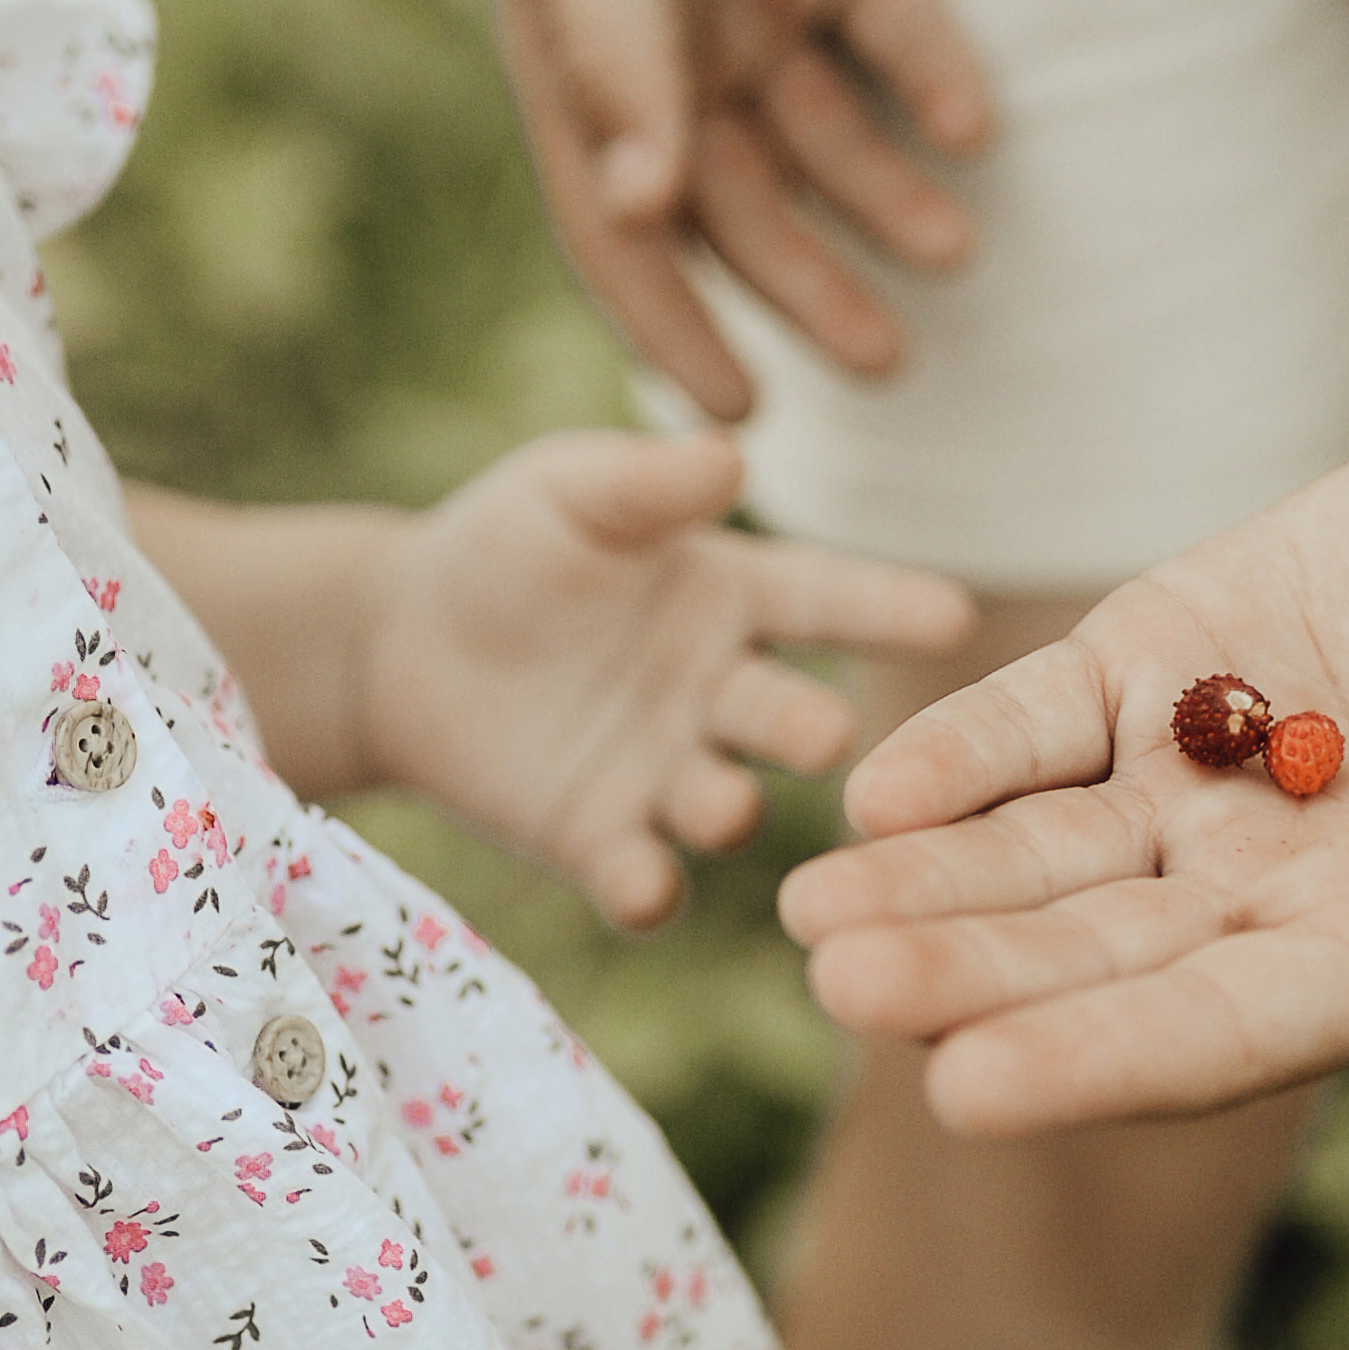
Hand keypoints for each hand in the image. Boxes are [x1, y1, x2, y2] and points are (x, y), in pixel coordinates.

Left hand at [364, 428, 971, 923]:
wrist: (394, 642)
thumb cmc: (505, 546)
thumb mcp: (570, 492)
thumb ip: (647, 484)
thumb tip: (731, 459)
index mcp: (738, 597)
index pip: (830, 600)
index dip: (888, 608)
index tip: (954, 617)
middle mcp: (723, 695)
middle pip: (788, 717)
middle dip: (812, 730)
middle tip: (826, 737)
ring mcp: (667, 776)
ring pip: (723, 805)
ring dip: (730, 809)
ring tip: (723, 804)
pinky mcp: (600, 842)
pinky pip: (641, 879)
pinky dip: (647, 890)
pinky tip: (645, 889)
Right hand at [493, 0, 989, 419]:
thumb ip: (622, 64)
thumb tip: (647, 206)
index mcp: (583, 63)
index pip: (629, 228)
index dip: (677, 325)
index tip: (743, 414)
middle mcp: (673, 47)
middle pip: (748, 201)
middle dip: (813, 284)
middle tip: (890, 365)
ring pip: (833, 135)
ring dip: (887, 201)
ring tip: (954, 254)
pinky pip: (901, 34)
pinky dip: (937, 83)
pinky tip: (976, 133)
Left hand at [779, 390, 1348, 1128]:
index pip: (1217, 1034)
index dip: (1095, 1062)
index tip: (967, 1095)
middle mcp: (1268, 896)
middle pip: (1093, 957)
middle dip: (968, 976)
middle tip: (844, 988)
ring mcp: (1198, 785)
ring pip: (1038, 854)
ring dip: (929, 884)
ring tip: (807, 911)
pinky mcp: (1152, 667)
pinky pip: (1036, 724)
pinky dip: (960, 753)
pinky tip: (871, 789)